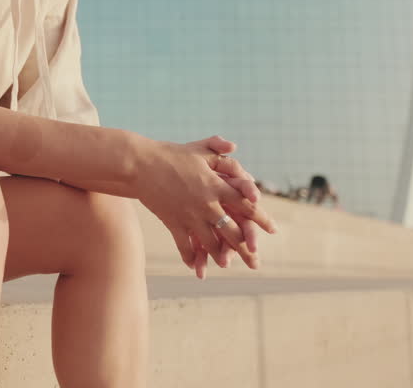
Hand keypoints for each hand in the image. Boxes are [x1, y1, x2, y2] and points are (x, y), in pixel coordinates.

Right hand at [130, 135, 277, 276]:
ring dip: (219, 255)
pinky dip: (189, 257)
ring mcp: (189, 216)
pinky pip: (184, 245)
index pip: (246, 205)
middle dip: (246, 248)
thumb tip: (234, 146)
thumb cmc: (169, 154)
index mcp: (216, 185)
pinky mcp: (173, 222)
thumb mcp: (197, 149)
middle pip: (232, 230)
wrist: (139, 164)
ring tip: (226, 265)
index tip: (273, 230)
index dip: (261, 218)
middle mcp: (207, 204)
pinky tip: (193, 267)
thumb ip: (217, 148)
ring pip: (210, 242)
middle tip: (256, 261)